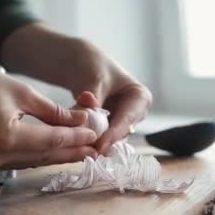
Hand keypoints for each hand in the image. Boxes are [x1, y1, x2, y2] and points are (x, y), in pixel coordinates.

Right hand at [0, 63, 97, 170]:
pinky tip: (56, 151)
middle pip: (44, 156)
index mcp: (6, 136)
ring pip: (33, 161)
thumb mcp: (23, 93)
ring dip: (57, 156)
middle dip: (71, 152)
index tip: (95, 135)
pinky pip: (19, 161)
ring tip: (81, 151)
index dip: (76, 138)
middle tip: (95, 150)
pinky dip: (38, 155)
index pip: (52, 140)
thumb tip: (82, 122)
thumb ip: (54, 112)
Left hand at [1, 24, 152, 154]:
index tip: (100, 146)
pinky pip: (97, 138)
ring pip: (108, 139)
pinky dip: (85, 140)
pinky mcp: (105, 129)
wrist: (78, 63)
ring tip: (76, 145)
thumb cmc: (91, 64)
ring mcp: (119, 123)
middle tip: (86, 151)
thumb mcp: (92, 77)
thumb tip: (90, 111)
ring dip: (92, 142)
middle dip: (102, 141)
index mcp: (140, 98)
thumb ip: (92, 96)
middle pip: (119, 133)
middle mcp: (134, 114)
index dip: (114, 134)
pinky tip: (74, 145)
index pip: (128, 119)